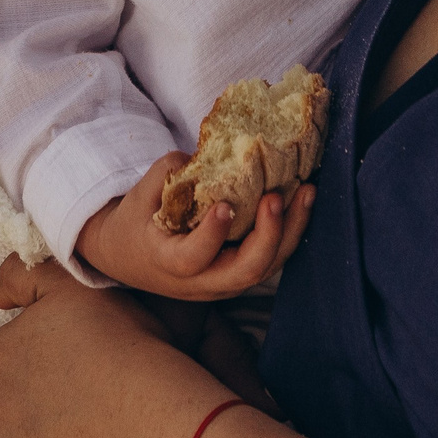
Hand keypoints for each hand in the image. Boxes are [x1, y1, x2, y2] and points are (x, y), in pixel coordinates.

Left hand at [0, 255, 223, 437]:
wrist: (159, 420)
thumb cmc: (122, 345)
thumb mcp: (73, 285)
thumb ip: (22, 276)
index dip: (21, 355)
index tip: (58, 357)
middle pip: (1, 403)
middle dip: (29, 397)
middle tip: (80, 389)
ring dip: (42, 435)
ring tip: (91, 423)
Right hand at [76, 153, 315, 300]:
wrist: (130, 257)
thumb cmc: (136, 221)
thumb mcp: (140, 195)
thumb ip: (171, 173)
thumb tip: (211, 155)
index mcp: (168, 263)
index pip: (192, 259)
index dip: (211, 236)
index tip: (225, 206)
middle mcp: (201, 282)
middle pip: (244, 273)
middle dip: (268, 236)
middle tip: (276, 198)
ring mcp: (225, 283)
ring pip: (267, 268)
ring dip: (290, 231)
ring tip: (307, 192)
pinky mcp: (240, 275)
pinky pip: (272, 259)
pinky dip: (290, 231)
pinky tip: (303, 200)